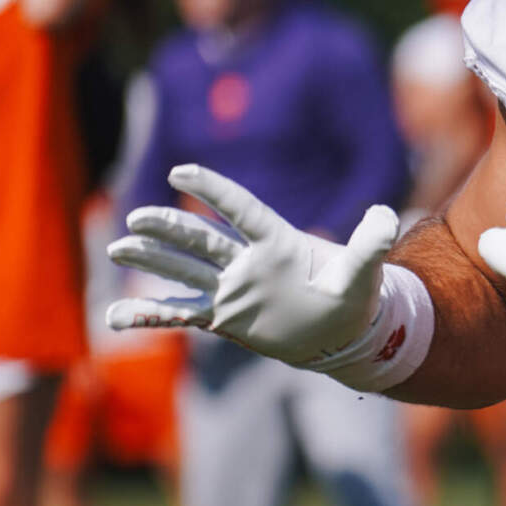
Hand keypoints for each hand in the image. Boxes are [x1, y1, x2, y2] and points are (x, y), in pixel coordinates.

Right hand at [109, 164, 398, 364]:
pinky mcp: (226, 316)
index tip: (182, 171)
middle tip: (135, 219)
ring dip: (152, 260)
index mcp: (278, 242)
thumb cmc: (355, 298)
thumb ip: (371, 243)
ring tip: (117, 247)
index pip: (240, 209)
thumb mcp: (365, 272)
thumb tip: (389, 216)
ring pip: (184, 270)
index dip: (213, 190)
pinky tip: (115, 317)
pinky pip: (182, 314)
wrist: (344, 333)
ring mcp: (234, 288)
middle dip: (169, 228)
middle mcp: (248, 261)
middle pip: (202, 238)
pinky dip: (150, 314)